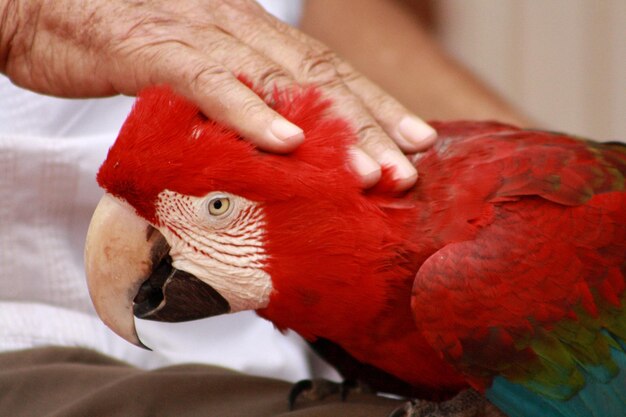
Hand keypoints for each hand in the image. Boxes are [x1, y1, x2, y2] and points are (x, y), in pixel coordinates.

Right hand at [1, 0, 435, 189]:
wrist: (44, 7)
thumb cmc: (124, 42)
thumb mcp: (196, 69)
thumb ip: (238, 97)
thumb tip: (278, 142)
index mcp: (253, 32)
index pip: (329, 70)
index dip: (376, 105)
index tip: (416, 142)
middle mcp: (240, 26)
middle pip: (320, 79)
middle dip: (370, 126)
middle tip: (407, 170)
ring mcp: (202, 35)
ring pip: (280, 82)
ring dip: (328, 130)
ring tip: (367, 171)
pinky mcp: (158, 51)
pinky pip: (212, 84)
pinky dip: (251, 115)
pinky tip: (287, 146)